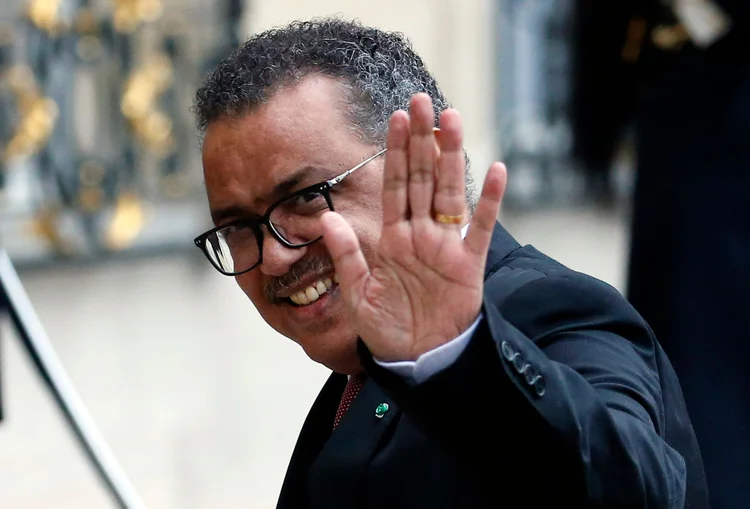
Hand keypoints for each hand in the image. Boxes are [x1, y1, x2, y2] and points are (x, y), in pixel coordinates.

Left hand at [321, 94, 506, 361]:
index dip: (395, 152)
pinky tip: (497, 171)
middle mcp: (421, 234)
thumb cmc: (386, 328)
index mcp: (393, 237)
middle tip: (422, 102)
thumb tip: (326, 217)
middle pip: (422, 178)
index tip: (394, 118)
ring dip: (452, 157)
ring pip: (450, 192)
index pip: (394, 185)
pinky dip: (491, 202)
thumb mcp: (357, 293)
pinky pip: (482, 228)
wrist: (418, 360)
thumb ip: (346, 254)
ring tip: (452, 120)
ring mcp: (446, 246)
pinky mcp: (470, 265)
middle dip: (422, 140)